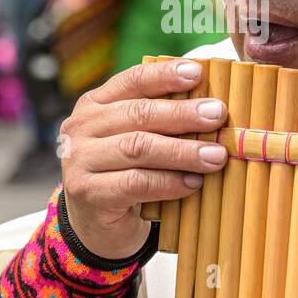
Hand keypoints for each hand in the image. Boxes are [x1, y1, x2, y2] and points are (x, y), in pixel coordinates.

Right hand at [60, 60, 227, 258]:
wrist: (96, 224)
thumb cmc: (127, 173)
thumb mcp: (139, 138)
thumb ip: (162, 120)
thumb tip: (213, 106)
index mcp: (95, 103)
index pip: (132, 81)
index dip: (164, 75)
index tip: (197, 73)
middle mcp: (82, 126)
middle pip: (138, 114)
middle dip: (183, 114)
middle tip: (217, 115)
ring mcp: (79, 160)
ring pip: (138, 147)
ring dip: (182, 151)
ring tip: (216, 156)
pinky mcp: (87, 192)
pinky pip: (135, 183)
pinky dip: (169, 182)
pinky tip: (193, 183)